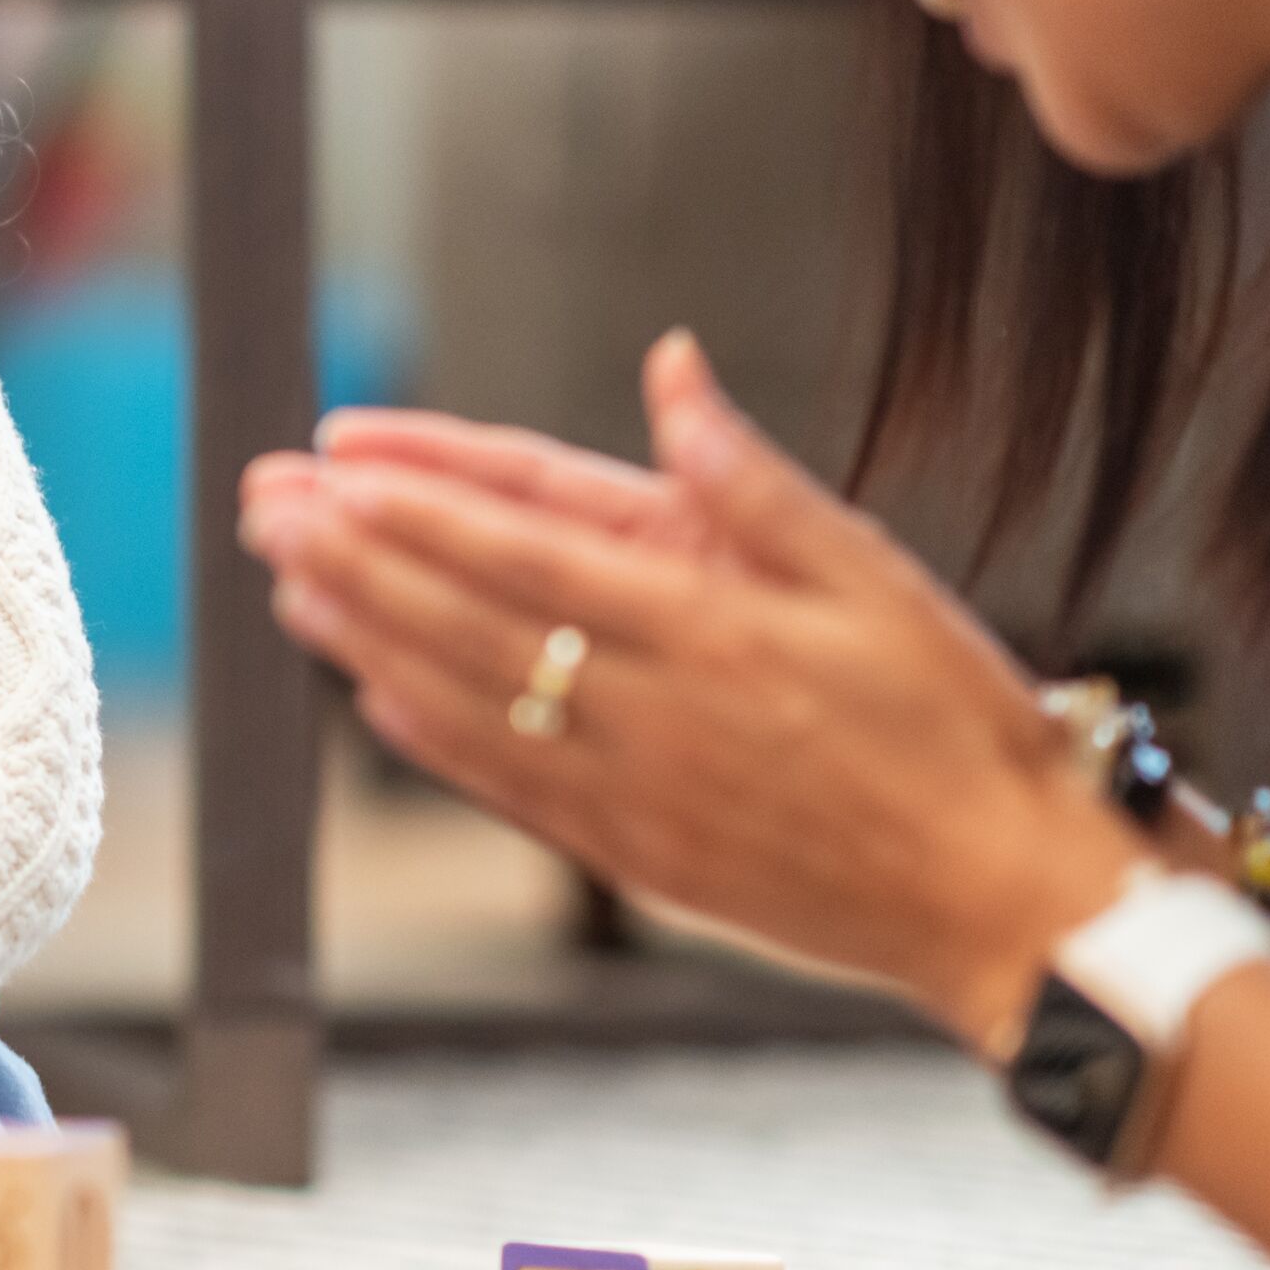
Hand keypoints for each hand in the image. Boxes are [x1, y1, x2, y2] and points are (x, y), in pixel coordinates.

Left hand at [238, 331, 1139, 1046]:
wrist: (1004, 899)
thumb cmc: (955, 722)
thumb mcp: (877, 575)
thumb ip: (753, 480)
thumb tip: (671, 369)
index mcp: (712, 627)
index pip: (528, 549)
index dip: (423, 503)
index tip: (337, 462)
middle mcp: (653, 711)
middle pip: (468, 621)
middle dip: (356, 558)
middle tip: (265, 505)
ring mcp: (634, 791)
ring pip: (466, 705)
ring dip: (366, 641)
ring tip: (286, 585)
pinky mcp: (637, 854)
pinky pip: (510, 789)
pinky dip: (434, 741)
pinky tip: (373, 699)